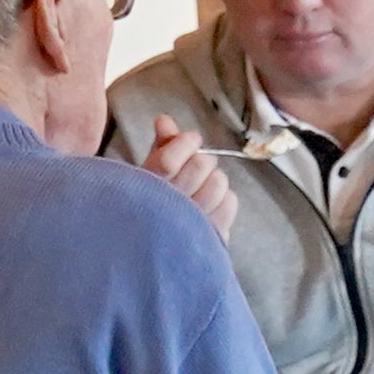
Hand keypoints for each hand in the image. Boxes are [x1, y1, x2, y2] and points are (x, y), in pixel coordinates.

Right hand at [136, 119, 238, 234]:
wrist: (152, 253)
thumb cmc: (152, 207)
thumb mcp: (149, 174)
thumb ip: (159, 146)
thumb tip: (164, 120)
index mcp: (143, 190)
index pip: (168, 161)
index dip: (185, 142)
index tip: (191, 139)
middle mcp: (166, 210)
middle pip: (199, 167)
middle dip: (201, 160)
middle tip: (196, 166)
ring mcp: (191, 227)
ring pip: (217, 183)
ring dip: (214, 179)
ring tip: (203, 187)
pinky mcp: (211, 239)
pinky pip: (230, 203)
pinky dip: (225, 198)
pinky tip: (212, 205)